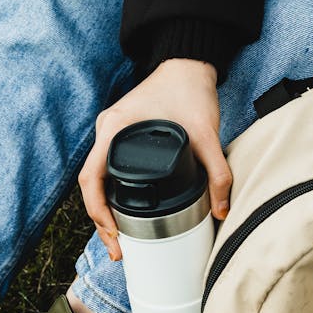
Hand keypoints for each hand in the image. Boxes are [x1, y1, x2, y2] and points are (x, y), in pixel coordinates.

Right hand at [78, 58, 231, 260]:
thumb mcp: (206, 133)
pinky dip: (111, 193)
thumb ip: (218, 172)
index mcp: (114, 129)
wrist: (188, 64)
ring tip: (120, 238)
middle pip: (90, 185)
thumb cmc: (189, 89)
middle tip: (118, 249)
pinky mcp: (121, 135)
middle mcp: (106, 131)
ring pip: (97, 178)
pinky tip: (123, 211)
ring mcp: (111, 133)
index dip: (98, 213)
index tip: (114, 237)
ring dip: (104, 209)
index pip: (91, 179)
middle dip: (101, 221)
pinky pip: (107, 169)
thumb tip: (221, 211)